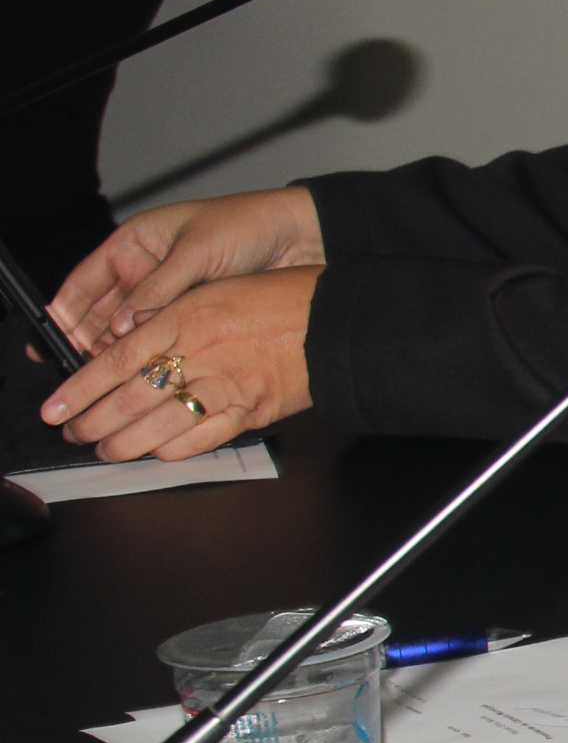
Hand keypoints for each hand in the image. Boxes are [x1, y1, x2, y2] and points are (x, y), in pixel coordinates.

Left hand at [39, 267, 320, 460]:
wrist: (337, 319)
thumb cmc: (282, 299)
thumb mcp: (214, 290)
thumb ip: (170, 317)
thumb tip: (129, 343)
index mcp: (185, 317)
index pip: (113, 360)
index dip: (78, 389)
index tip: (56, 407)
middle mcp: (199, 352)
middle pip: (128, 398)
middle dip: (93, 422)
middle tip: (74, 431)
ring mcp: (225, 385)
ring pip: (157, 426)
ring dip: (124, 443)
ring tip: (107, 448)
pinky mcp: (250, 411)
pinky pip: (199, 440)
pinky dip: (172, 450)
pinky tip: (157, 451)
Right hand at [49, 188, 325, 352]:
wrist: (301, 237)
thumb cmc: (248, 225)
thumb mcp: (197, 251)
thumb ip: (160, 286)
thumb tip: (124, 324)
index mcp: (136, 244)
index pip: (86, 281)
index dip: (66, 311)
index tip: (54, 338)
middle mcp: (145, 272)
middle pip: (102, 313)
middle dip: (87, 342)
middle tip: (77, 374)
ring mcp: (168, 296)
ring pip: (129, 331)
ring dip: (117, 356)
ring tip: (105, 384)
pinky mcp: (193, 316)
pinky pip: (161, 340)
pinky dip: (151, 358)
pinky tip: (143, 379)